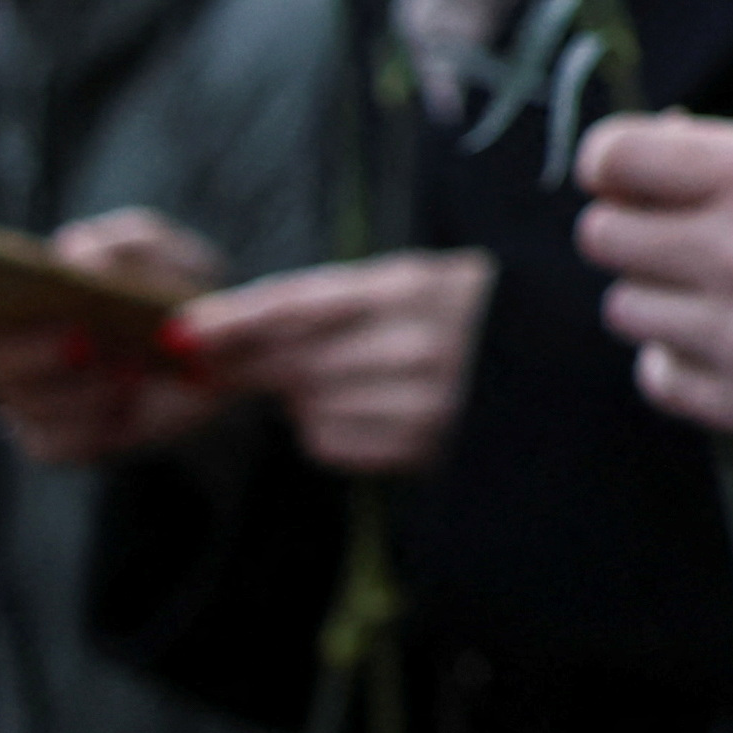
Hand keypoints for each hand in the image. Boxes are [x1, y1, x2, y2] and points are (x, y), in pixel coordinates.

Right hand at [0, 211, 234, 470]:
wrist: (220, 350)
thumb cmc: (168, 287)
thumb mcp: (158, 251)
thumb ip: (123, 242)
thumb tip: (76, 256)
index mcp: (8, 294)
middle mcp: (6, 349)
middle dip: (30, 351)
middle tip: (80, 338)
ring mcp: (27, 400)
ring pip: (22, 403)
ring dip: (78, 385)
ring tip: (127, 365)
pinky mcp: (59, 440)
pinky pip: (55, 440)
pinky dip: (95, 418)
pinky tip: (126, 398)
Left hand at [170, 252, 490, 475]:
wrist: (550, 361)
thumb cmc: (470, 312)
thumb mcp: (415, 281)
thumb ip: (338, 301)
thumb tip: (243, 329)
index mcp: (413, 290)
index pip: (302, 306)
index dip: (235, 319)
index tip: (181, 331)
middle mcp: (414, 349)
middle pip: (292, 360)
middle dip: (246, 359)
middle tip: (210, 356)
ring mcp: (418, 406)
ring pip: (306, 406)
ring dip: (302, 394)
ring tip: (349, 373)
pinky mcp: (418, 451)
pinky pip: (331, 443)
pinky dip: (329, 427)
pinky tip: (366, 407)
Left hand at [574, 116, 732, 459]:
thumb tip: (649, 147)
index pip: (615, 157)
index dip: (611, 165)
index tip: (629, 178)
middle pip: (603, 236)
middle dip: (635, 232)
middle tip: (686, 243)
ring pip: (624, 308)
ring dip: (662, 300)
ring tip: (728, 301)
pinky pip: (656, 377)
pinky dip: (681, 362)